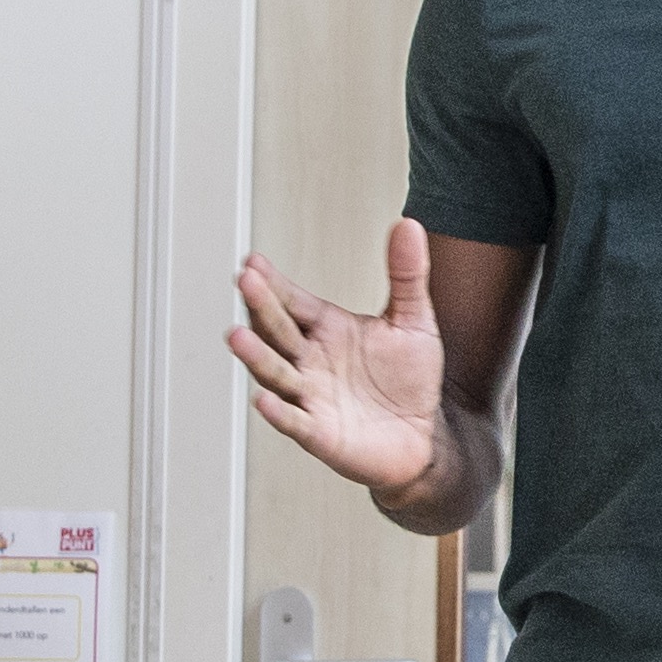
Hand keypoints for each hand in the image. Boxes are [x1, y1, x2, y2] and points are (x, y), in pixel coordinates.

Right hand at [228, 223, 450, 502]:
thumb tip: (409, 225)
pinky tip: (262, 399)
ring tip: (236, 335)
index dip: (273, 284)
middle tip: (245, 280)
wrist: (424, 436)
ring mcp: (311, 397)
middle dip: (261, 306)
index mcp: (327, 329)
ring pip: (276, 373)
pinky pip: (295, 422)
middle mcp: (311, 360)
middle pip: (278, 330)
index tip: (253, 262)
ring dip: (256, 355)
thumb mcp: (414, 320)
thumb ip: (407, 275)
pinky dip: (278, 413)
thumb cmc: (410, 380)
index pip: (292, 302)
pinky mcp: (320, 433)